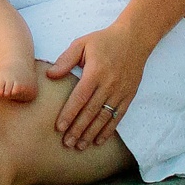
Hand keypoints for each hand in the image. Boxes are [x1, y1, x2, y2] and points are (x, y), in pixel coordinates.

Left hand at [45, 20, 151, 150]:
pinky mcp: (129, 96)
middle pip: (91, 112)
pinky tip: (99, 140)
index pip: (80, 98)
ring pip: (104, 118)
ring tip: (80, 146)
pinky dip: (108, 130)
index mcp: (95, 72)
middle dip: (78, 129)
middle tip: (67, 143)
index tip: (59, 128)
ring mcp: (120, 92)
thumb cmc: (104, 41)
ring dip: (91, 133)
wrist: (134, 39)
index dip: (69, 114)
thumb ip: (66, 60)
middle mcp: (109, 85)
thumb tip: (50, 76)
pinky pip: (118, 117)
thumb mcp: (82, 43)